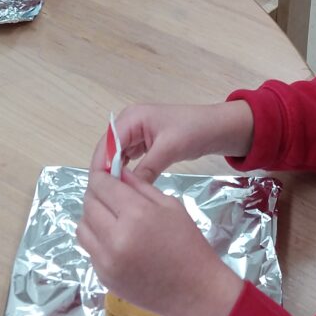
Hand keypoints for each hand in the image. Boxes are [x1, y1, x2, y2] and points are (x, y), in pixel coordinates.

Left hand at [77, 167, 242, 315]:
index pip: (101, 184)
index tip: (106, 172)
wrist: (194, 292)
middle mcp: (114, 237)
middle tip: (112, 194)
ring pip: (82, 226)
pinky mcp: (102, 276)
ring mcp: (105, 260)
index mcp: (136, 215)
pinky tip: (116, 240)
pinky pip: (89, 248)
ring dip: (93, 216)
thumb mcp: (170, 206)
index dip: (101, 174)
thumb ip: (140, 186)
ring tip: (112, 217)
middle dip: (97, 193)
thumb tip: (116, 172)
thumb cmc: (188, 244)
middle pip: (88, 203)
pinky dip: (97, 238)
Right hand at [90, 101, 254, 184]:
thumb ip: (147, 168)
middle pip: (109, 150)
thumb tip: (128, 192)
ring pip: (118, 156)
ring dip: (115, 173)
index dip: (101, 166)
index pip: (107, 144)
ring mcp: (137, 133)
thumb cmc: (194, 131)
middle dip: (106, 171)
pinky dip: (127, 171)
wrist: (217, 127)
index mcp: (132, 118)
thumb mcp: (169, 149)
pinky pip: (130, 159)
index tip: (98, 189)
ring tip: (112, 196)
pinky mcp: (145, 143)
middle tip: (103, 197)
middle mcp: (130, 123)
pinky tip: (126, 187)